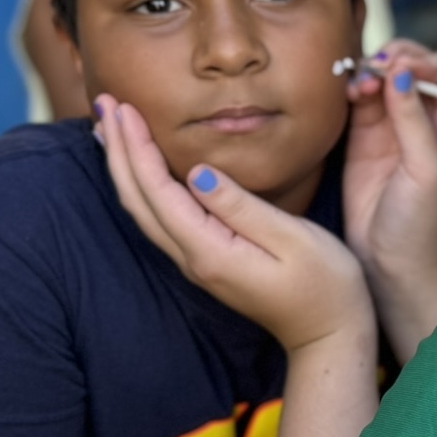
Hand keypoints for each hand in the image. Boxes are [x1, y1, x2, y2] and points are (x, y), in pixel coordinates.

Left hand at [97, 96, 369, 351]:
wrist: (330, 334)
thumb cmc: (325, 284)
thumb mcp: (293, 238)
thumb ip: (242, 206)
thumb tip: (198, 172)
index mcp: (210, 251)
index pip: (158, 192)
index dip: (137, 148)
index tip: (125, 107)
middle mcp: (193, 259)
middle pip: (138, 200)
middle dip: (118, 150)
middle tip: (105, 102)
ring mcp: (196, 263)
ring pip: (144, 210)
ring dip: (124, 166)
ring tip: (109, 127)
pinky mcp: (207, 260)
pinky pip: (160, 218)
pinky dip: (142, 186)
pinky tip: (140, 169)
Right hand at [341, 42, 436, 285]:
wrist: (392, 265)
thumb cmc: (424, 225)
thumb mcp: (428, 171)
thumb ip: (414, 120)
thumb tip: (401, 72)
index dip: (428, 62)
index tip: (405, 69)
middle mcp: (429, 120)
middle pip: (415, 66)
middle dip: (396, 59)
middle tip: (379, 68)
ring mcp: (396, 126)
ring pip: (384, 77)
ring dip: (372, 71)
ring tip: (362, 84)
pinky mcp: (365, 137)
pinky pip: (360, 98)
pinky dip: (354, 88)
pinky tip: (351, 92)